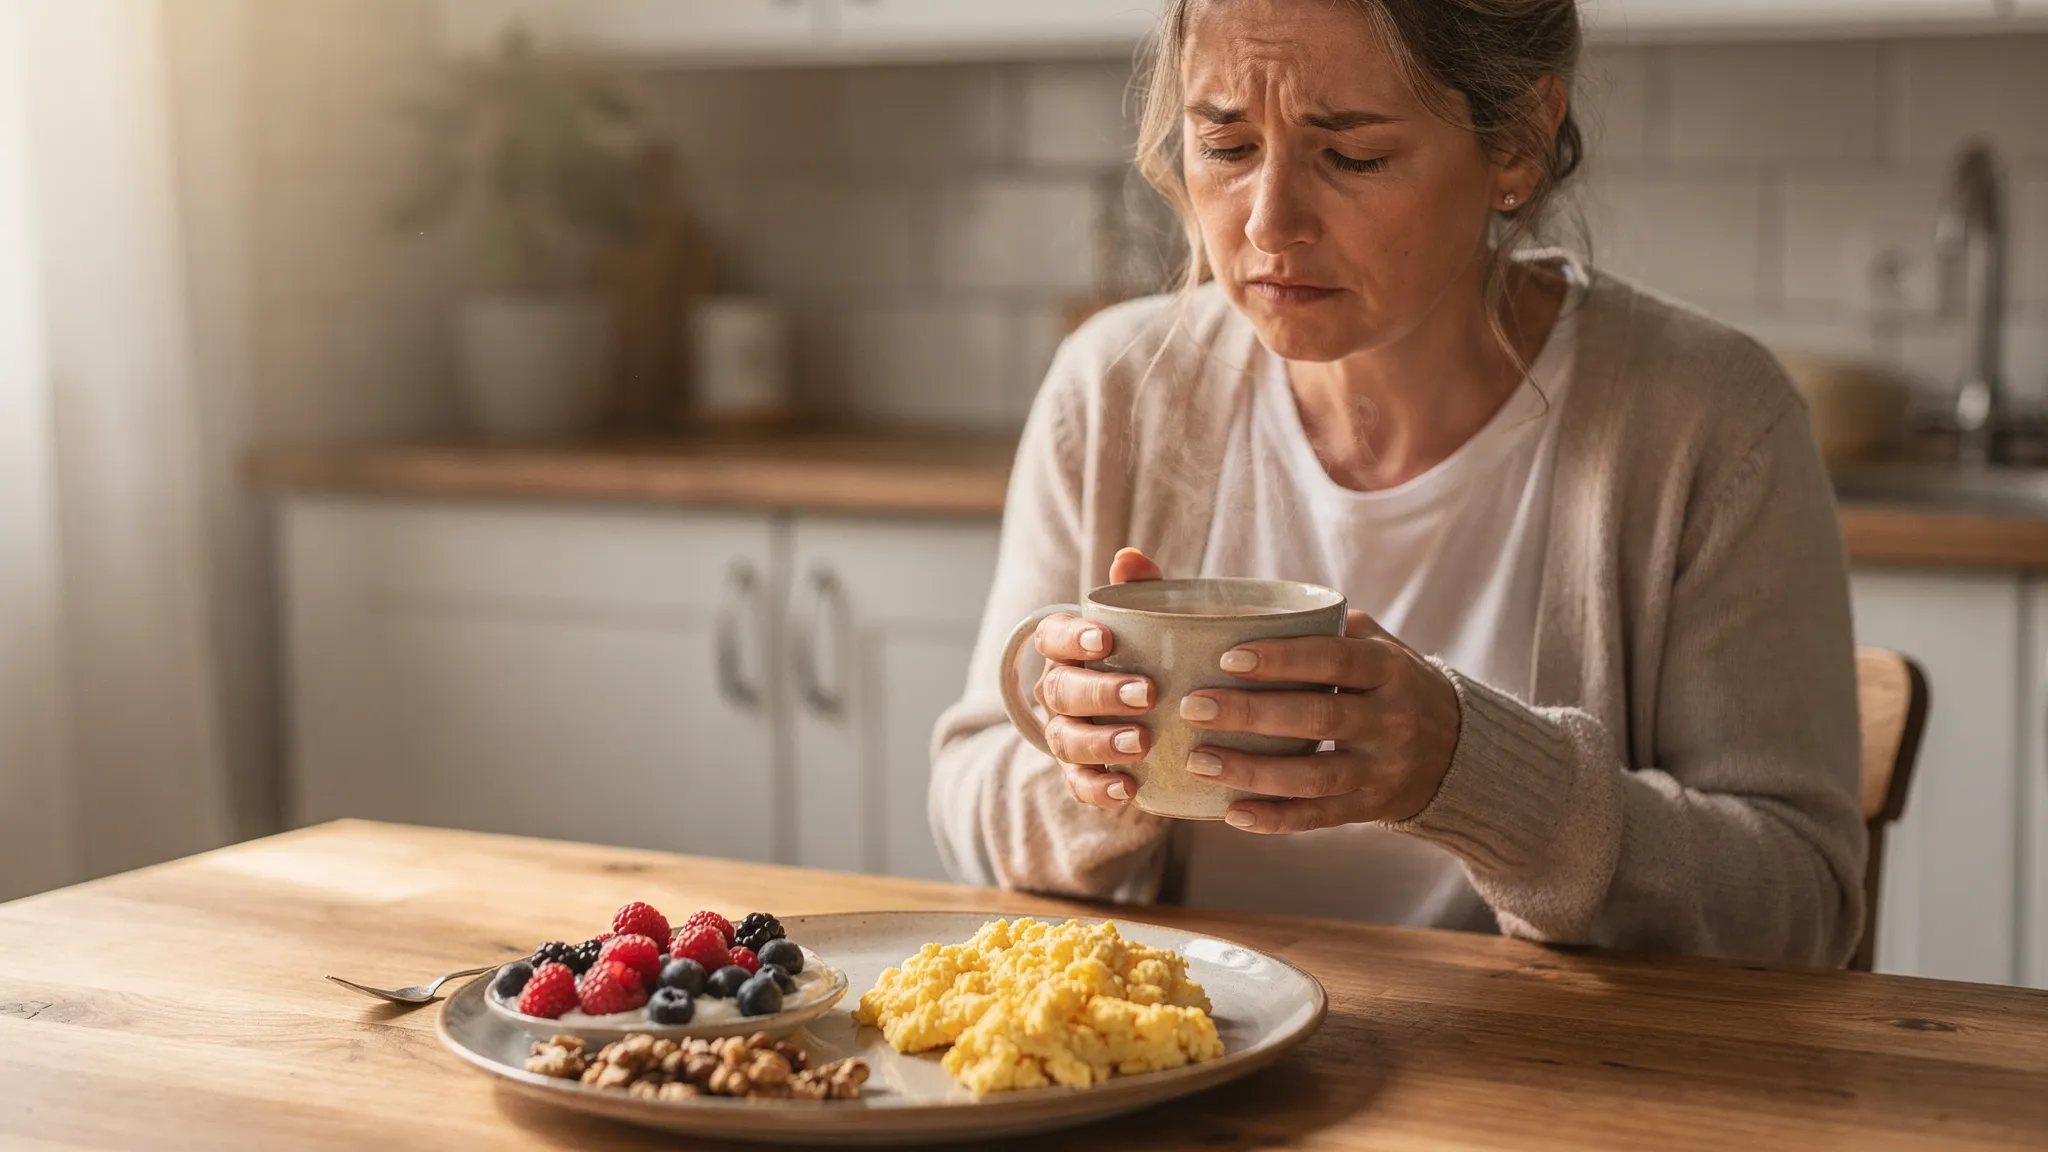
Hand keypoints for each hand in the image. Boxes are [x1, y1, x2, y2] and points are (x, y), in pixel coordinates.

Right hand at [1034, 548, 1162, 810]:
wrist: (1164, 714)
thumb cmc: (1152, 656)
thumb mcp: (1153, 623)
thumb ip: (1143, 592)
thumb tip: (1129, 558)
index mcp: (1068, 649)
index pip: (1052, 637)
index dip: (1072, 639)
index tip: (1105, 640)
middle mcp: (1058, 691)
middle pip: (1060, 691)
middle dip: (1101, 692)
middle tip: (1147, 694)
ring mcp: (1066, 733)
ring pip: (1065, 739)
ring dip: (1101, 741)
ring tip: (1141, 742)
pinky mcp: (1080, 773)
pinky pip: (1078, 784)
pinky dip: (1099, 789)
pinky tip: (1127, 789)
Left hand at [1180, 610, 1461, 832]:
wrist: (1458, 750)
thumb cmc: (1396, 685)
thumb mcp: (1381, 646)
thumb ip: (1330, 626)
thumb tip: (1253, 607)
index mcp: (1390, 669)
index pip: (1334, 659)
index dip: (1282, 658)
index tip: (1228, 658)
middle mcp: (1391, 720)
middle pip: (1317, 717)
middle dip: (1250, 713)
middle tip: (1194, 707)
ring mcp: (1382, 769)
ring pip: (1313, 777)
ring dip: (1251, 771)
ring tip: (1198, 761)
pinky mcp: (1371, 807)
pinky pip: (1319, 818)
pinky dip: (1274, 819)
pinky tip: (1230, 812)